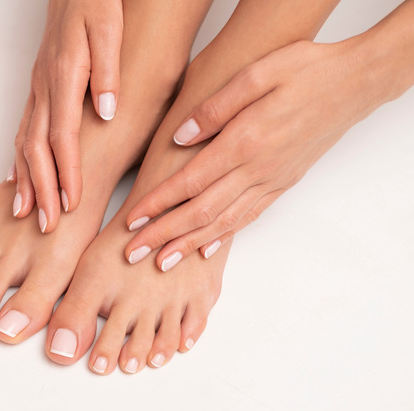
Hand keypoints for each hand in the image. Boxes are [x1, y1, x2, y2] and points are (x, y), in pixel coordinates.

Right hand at [11, 0, 121, 232]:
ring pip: (23, 142)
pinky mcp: (37, 88)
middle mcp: (44, 88)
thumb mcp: (109, 27)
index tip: (71, 204)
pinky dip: (18, 158)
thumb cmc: (95, 2)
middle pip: (36, 148)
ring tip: (24, 212)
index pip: (62, 136)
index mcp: (63, 76)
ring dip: (25, 180)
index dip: (66, 173)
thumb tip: (107, 111)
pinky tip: (16, 177)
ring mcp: (36, 89)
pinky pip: (22, 129)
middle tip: (46, 224)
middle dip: (41, 189)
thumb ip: (108, 70)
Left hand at [124, 39, 393, 270]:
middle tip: (132, 253)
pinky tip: (206, 248)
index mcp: (245, 142)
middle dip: (163, 235)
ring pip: (224, 222)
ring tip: (161, 262)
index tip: (132, 220)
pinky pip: (248, 217)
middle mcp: (258, 170)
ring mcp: (272, 181)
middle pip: (201, 212)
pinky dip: (224, 236)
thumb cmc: (308, 71)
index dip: (158, 204)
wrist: (356, 83)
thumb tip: (181, 137)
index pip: (190, 183)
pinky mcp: (283, 183)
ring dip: (189, 244)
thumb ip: (215, 109)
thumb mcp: (257, 73)